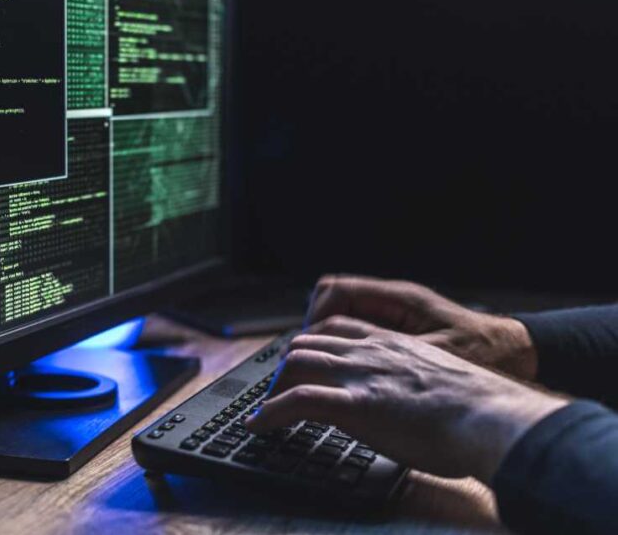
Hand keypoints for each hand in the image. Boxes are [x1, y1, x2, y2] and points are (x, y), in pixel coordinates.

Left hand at [246, 331, 567, 482]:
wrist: (494, 418)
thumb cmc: (480, 409)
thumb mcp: (441, 379)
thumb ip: (414, 379)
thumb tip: (409, 400)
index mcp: (393, 343)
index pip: (338, 327)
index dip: (315, 342)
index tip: (305, 360)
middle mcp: (371, 350)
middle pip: (309, 341)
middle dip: (288, 363)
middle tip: (280, 388)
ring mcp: (361, 374)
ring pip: (298, 361)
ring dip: (276, 385)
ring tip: (267, 406)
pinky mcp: (356, 403)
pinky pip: (298, 400)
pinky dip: (270, 412)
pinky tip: (258, 424)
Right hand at [306, 275, 537, 380]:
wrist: (520, 355)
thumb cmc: (486, 354)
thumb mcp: (435, 357)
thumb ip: (390, 353)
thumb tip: (349, 359)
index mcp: (398, 299)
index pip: (334, 290)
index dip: (313, 316)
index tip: (306, 347)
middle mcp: (392, 301)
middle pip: (331, 301)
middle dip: (312, 330)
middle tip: (304, 363)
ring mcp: (395, 315)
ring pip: (341, 316)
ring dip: (326, 340)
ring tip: (319, 371)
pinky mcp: (400, 331)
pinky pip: (358, 330)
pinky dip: (344, 348)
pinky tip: (345, 374)